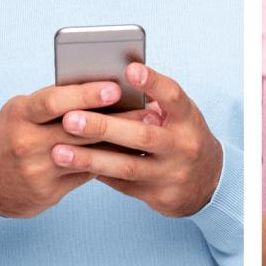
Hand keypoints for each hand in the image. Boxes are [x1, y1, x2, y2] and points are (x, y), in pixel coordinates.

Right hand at [0, 81, 149, 217]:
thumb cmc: (10, 134)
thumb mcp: (22, 112)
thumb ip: (55, 103)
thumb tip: (100, 89)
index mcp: (20, 115)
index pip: (54, 101)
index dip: (85, 94)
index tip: (115, 88)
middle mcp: (27, 143)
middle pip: (78, 129)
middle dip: (117, 119)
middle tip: (149, 110)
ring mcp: (38, 171)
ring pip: (87, 154)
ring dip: (120, 142)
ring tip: (147, 131)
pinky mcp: (48, 192)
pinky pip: (86, 174)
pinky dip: (109, 161)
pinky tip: (131, 152)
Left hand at [52, 63, 226, 216]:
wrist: (208, 183)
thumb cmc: (181, 136)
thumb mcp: (179, 115)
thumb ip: (151, 101)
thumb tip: (109, 82)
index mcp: (188, 118)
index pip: (172, 96)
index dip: (153, 82)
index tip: (129, 69)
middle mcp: (182, 146)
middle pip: (142, 135)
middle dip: (104, 126)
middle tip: (69, 118)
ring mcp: (171, 173)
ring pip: (126, 166)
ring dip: (89, 158)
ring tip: (58, 152)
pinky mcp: (158, 196)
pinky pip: (122, 184)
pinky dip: (97, 173)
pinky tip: (72, 166)